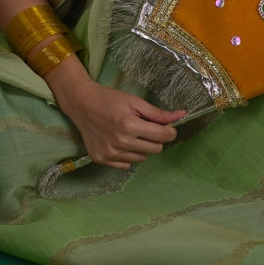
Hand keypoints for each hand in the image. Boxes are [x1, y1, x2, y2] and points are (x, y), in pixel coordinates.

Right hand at [54, 75, 185, 169]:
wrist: (81, 103)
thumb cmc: (109, 99)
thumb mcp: (135, 102)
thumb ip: (158, 113)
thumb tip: (181, 115)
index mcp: (130, 125)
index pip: (164, 136)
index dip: (169, 131)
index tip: (166, 127)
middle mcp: (120, 142)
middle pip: (156, 149)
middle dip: (155, 138)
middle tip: (144, 127)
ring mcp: (110, 154)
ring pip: (142, 158)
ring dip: (141, 148)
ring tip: (130, 134)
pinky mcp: (102, 160)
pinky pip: (126, 165)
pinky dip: (127, 155)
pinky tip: (119, 142)